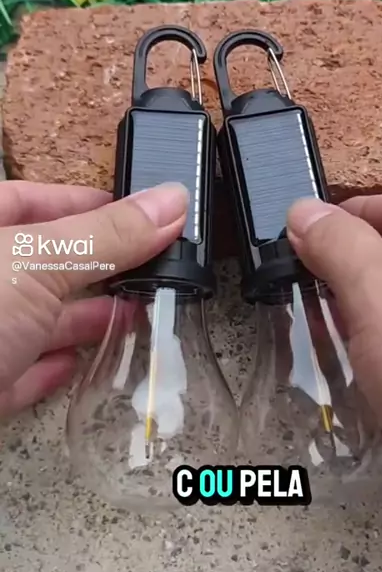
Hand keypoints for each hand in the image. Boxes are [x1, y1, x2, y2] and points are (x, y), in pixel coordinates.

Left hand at [0, 180, 187, 416]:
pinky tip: (78, 363)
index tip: (134, 212)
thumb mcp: (37, 263)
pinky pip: (21, 373)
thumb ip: (106, 235)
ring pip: (34, 321)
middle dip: (95, 266)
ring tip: (132, 315)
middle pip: (40, 263)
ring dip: (82, 319)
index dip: (83, 201)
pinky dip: (53, 368)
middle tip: (149, 267)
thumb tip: (170, 202)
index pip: (30, 198)